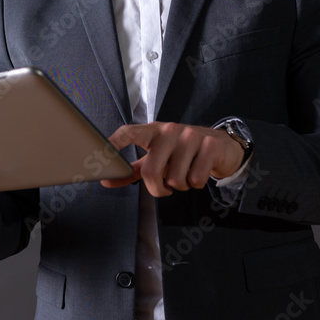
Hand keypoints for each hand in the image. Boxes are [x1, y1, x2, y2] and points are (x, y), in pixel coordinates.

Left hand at [101, 122, 243, 197]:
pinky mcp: (209, 145)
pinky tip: (198, 173)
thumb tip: (106, 181)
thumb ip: (131, 170)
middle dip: (157, 189)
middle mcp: (170, 130)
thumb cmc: (182, 152)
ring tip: (185, 175)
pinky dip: (196, 184)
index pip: (128, 133)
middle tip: (165, 188)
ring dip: (179, 186)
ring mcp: (190, 136)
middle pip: (151, 171)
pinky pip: (196, 179)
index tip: (99, 156)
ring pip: (175, 179)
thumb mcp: (157, 157)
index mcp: (152, 132)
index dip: (113, 144)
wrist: (219, 146)